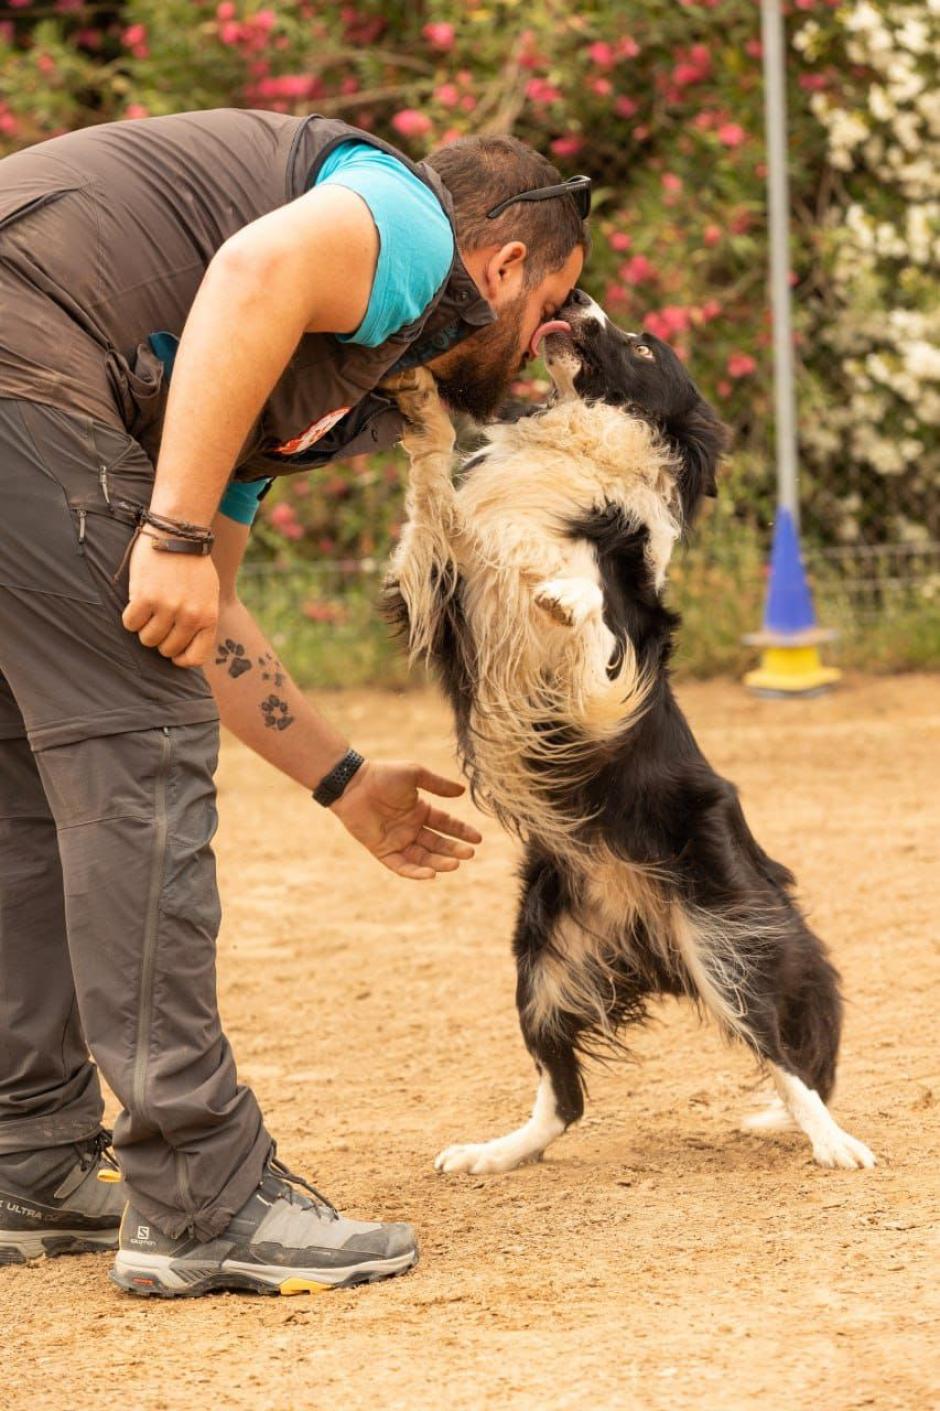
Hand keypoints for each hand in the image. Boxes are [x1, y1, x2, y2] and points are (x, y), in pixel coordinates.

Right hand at [122, 531, 219, 667]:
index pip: (195, 658)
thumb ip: (200, 621)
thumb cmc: (193, 565)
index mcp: (208, 617)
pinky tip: (137, 603)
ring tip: (148, 610)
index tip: (172, 651)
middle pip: (166, 650)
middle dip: (160, 639)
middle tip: (158, 621)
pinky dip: (130, 618)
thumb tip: (186, 650)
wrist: (179, 532)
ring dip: (144, 629)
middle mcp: (189, 616)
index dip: (180, 659)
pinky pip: (131, 624)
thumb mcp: (208, 595)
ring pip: (147, 639)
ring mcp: (167, 607)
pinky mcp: (144, 597)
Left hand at [331, 760, 481, 880]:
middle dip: (454, 850)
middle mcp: (411, 828)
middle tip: (470, 854)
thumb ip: (438, 785)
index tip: (478, 839)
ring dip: (439, 862)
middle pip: (438, 844)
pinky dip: (415, 872)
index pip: (446, 824)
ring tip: (454, 864)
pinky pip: (401, 865)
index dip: (462, 831)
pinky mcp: (383, 850)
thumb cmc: (383, 775)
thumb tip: (462, 792)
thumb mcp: (415, 775)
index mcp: (420, 810)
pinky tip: (430, 874)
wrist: (353, 784)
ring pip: (423, 857)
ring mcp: (398, 840)